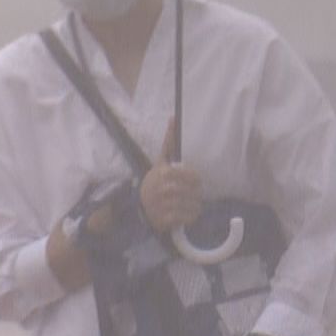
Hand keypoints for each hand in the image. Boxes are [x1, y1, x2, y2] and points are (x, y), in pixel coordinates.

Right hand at [140, 119, 201, 233]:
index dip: (195, 181)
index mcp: (165, 173)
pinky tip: (183, 216)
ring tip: (187, 206)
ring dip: (194, 207)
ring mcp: (164, 205)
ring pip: (193, 206)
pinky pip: (188, 218)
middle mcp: (164, 188)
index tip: (191, 183)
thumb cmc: (155, 182)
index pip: (194, 177)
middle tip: (189, 196)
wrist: (139, 206)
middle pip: (195, 192)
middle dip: (195, 194)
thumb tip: (174, 116)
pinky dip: (189, 218)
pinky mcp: (165, 219)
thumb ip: (169, 142)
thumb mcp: (160, 162)